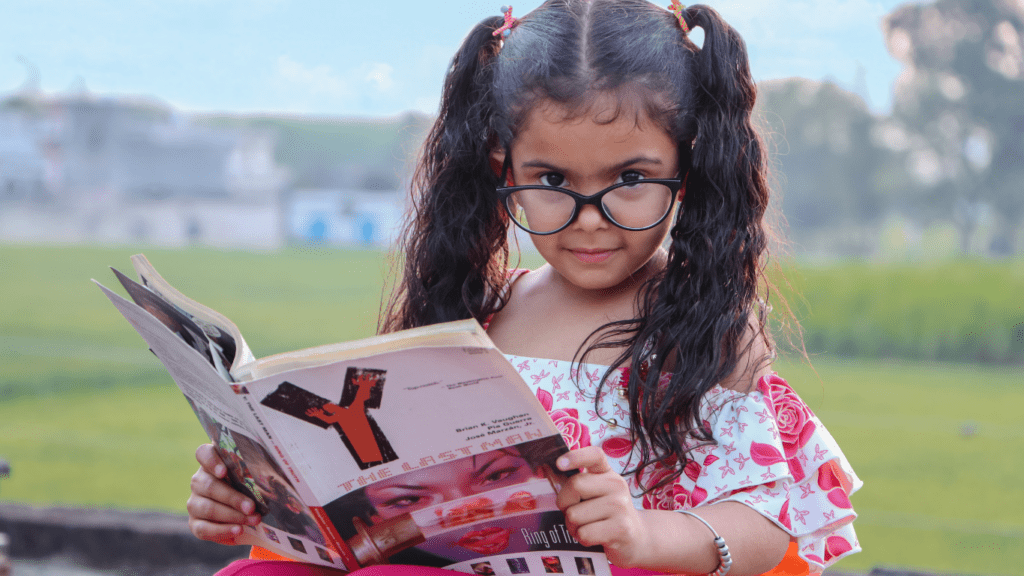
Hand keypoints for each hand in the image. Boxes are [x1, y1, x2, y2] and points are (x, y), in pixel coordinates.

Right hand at [186, 443, 261, 544]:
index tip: (224, 471)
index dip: (211, 461)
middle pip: (209, 486)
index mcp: (212, 464)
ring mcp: (194, 502)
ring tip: (253, 520)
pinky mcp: (194, 523)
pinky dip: (222, 531)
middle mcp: (199, 481)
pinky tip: (238, 530)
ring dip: (232, 516)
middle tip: (252, 507)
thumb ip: (256, 474)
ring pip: (208, 508)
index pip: (203, 454)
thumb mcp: (253, 479)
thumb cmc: (252, 489)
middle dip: (233, 498)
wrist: (246, 514)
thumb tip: (276, 477)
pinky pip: (203, 529)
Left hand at [555, 447, 651, 567]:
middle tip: (574, 512)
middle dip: (565, 503)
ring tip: (588, 527)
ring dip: (573, 526)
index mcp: (608, 473)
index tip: (558, 464)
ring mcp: (620, 506)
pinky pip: (584, 534)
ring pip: (574, 515)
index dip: (575, 456)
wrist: (637, 537)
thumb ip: (577, 483)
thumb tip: (547, 471)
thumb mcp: (596, 493)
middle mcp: (616, 485)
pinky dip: (582, 539)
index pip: (595, 455)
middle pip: (575, 485)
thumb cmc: (607, 513)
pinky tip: (595, 537)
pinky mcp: (620, 529)